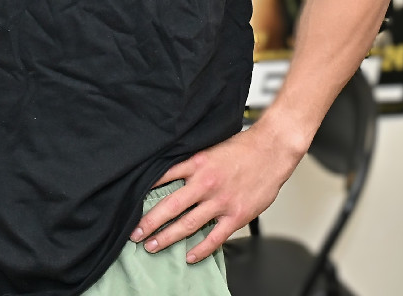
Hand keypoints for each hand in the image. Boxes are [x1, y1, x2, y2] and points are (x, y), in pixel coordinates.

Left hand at [130, 125, 301, 262]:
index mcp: (196, 163)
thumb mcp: (210, 148)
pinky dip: (200, 249)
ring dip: (167, 237)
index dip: (144, 192)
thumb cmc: (243, 148)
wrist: (272, 150)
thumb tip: (171, 172)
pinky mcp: (236, 216)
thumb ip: (192, 162)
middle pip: (170, 206)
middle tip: (135, 233)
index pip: (163, 178)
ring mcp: (220, 202)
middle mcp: (205, 183)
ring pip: (188, 224)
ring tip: (152, 246)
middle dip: (150, 222)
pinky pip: (214, 237)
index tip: (130, 204)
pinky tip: (189, 256)